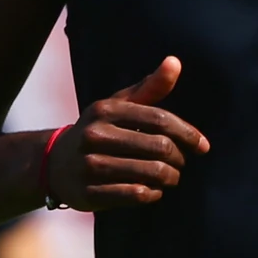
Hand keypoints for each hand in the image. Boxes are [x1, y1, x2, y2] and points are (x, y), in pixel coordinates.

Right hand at [47, 56, 209, 210]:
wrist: (55, 164)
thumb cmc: (99, 131)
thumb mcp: (119, 106)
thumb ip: (149, 87)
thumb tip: (175, 62)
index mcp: (105, 110)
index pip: (159, 119)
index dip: (187, 133)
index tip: (203, 146)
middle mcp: (94, 135)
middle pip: (159, 147)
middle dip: (179, 158)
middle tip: (181, 163)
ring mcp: (89, 166)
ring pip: (150, 173)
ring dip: (169, 178)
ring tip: (170, 177)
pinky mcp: (88, 194)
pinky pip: (135, 195)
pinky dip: (152, 194)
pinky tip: (153, 191)